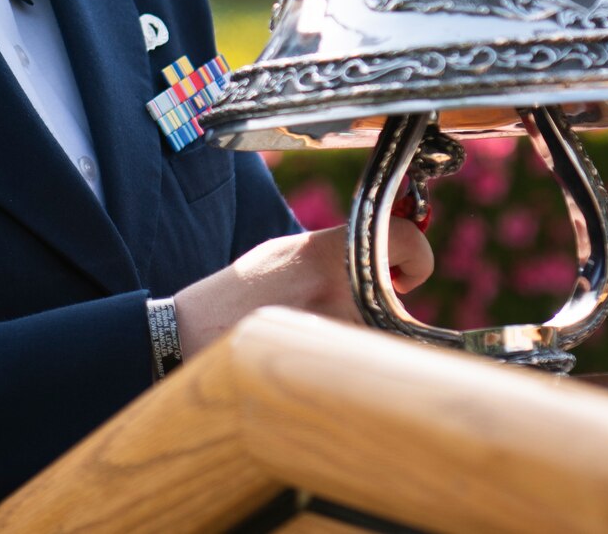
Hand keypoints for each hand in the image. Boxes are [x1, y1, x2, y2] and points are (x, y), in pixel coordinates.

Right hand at [171, 219, 434, 356]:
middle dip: (390, 311)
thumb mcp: (288, 250)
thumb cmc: (243, 292)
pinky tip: (313, 360)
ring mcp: (334, 332)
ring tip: (320, 338)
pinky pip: (360, 368)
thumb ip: (338, 250)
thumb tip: (388, 253)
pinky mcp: (327, 369)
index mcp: (329, 250)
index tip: (405, 273)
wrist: (191, 333)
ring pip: (382, 342)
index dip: (416, 256)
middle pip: (401, 304)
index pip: (405, 238)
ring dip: (367, 343)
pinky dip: (350, 368)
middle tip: (360, 311)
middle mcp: (338, 288)